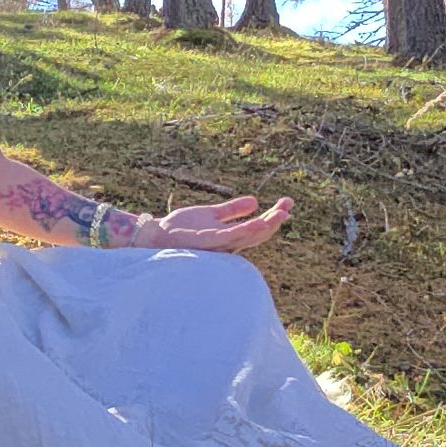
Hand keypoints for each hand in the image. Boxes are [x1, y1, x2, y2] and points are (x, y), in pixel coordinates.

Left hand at [137, 194, 292, 251]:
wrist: (156, 236)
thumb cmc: (181, 229)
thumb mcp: (211, 215)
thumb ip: (232, 209)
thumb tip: (255, 201)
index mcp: (229, 237)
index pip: (257, 228)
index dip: (273, 216)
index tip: (286, 203)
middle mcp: (227, 244)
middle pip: (257, 233)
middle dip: (274, 219)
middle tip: (289, 204)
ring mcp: (217, 245)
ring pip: (247, 237)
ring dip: (266, 226)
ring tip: (281, 214)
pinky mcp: (206, 242)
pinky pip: (228, 238)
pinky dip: (244, 232)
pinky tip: (257, 223)